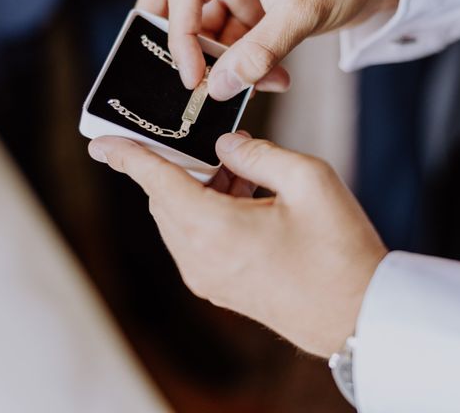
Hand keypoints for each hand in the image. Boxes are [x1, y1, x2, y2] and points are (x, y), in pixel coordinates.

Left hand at [88, 134, 386, 356]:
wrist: (358, 317)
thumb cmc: (339, 251)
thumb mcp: (308, 181)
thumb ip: (258, 154)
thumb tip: (225, 147)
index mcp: (214, 228)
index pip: (154, 181)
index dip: (126, 156)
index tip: (101, 143)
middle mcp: (200, 258)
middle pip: (166, 199)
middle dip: (182, 167)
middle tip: (218, 148)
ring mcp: (207, 278)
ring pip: (180, 220)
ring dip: (199, 190)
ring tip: (244, 174)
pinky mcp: (219, 288)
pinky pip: (195, 241)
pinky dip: (207, 213)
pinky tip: (246, 201)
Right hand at [137, 0, 400, 99]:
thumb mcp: (301, 11)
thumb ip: (258, 52)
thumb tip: (219, 87)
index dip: (181, 37)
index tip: (192, 78)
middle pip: (179, 1)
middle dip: (184, 43)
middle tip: (188, 77)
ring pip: (210, 29)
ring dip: (228, 62)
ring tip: (258, 83)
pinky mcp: (254, 7)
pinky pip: (236, 40)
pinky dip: (249, 63)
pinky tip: (273, 79)